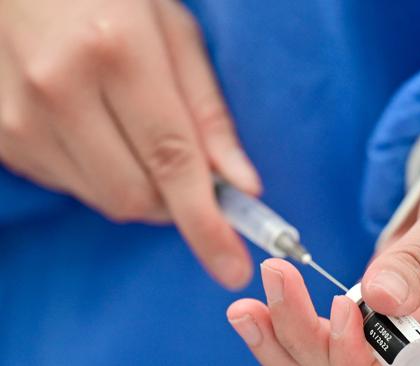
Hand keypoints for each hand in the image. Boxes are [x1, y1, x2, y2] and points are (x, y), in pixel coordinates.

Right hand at [0, 0, 259, 287]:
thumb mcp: (175, 35)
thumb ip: (209, 114)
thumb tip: (241, 185)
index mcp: (117, 54)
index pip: (173, 163)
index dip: (207, 224)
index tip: (232, 267)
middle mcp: (60, 90)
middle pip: (136, 197)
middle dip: (175, 200)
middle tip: (187, 168)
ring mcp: (19, 118)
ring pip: (103, 199)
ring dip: (137, 184)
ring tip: (131, 127)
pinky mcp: (0, 137)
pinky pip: (70, 186)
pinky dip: (100, 174)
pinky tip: (95, 128)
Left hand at [228, 160, 419, 364]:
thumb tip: (378, 298)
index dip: (368, 357)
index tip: (342, 308)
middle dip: (314, 342)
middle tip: (275, 284)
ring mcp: (412, 342)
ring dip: (292, 342)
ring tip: (246, 311)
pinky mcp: (385, 325)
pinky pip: (336, 343)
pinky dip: (297, 329)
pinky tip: (259, 314)